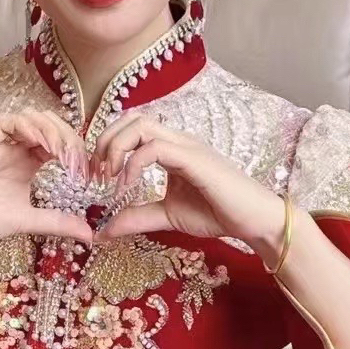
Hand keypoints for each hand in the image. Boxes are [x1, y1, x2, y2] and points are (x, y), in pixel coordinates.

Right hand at [0, 109, 93, 250]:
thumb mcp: (29, 220)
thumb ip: (58, 222)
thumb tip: (90, 235)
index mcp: (30, 161)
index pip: (61, 143)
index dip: (77, 151)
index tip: (88, 173)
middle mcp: (18, 147)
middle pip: (52, 124)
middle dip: (69, 138)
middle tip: (77, 161)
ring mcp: (2, 141)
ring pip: (33, 117)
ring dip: (52, 130)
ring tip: (62, 153)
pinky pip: (9, 120)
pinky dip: (28, 126)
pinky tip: (41, 144)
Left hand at [91, 112, 287, 257]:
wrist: (253, 221)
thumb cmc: (217, 213)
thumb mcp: (167, 216)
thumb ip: (136, 217)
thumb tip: (103, 231)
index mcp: (171, 148)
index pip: (131, 127)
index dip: (107, 144)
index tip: (95, 175)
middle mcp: (177, 140)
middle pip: (131, 118)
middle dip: (105, 140)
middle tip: (96, 173)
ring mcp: (186, 146)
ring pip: (140, 124)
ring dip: (116, 146)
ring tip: (109, 176)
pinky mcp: (194, 159)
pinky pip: (154, 148)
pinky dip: (133, 164)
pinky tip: (126, 185)